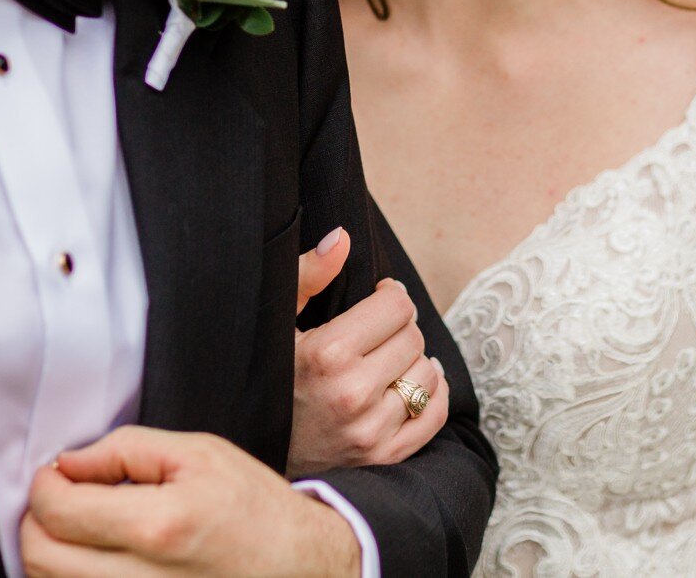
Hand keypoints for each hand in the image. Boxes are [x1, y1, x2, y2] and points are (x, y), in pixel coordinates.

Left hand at [21, 426, 360, 577]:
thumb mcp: (200, 454)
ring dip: (50, 552)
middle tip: (60, 498)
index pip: (58, 511)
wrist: (300, 567)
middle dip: (36, 520)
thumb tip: (68, 463)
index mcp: (160, 526)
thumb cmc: (255, 509)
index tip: (56, 474)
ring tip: (79, 527)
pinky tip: (93, 557)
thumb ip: (126, 450)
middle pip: (40, 557)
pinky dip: (72, 577)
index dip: (44, 485)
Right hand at [287, 227, 449, 476]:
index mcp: (327, 355)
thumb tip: (342, 238)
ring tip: (387, 359)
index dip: (390, 296)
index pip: (396, 307)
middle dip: (399, 328)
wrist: (260, 450)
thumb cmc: (271, 375)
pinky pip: (435, 414)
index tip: (378, 299)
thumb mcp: (277, 321)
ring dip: (413, 361)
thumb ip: (308, 274)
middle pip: (413, 337)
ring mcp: (370, 432)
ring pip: (428, 374)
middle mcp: (352, 395)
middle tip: (376, 332)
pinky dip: (432, 393)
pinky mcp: (385, 456)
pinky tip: (409, 382)